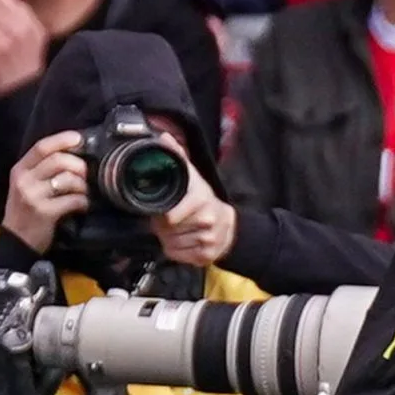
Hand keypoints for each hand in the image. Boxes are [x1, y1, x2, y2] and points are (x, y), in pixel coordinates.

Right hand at [3, 131, 88, 253]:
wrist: (16, 240)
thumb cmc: (27, 210)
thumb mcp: (27, 184)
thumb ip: (43, 169)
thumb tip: (75, 153)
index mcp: (20, 169)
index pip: (41, 147)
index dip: (63, 139)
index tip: (80, 139)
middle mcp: (24, 180)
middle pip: (59, 160)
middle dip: (79, 165)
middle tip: (86, 175)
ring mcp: (33, 196)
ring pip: (68, 179)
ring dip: (83, 186)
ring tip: (83, 193)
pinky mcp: (45, 212)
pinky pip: (74, 200)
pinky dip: (83, 202)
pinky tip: (82, 206)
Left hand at [151, 141, 235, 265]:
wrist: (229, 227)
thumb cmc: (205, 202)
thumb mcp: (194, 179)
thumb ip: (178, 158)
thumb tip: (164, 138)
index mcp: (201, 199)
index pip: (171, 214)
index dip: (165, 214)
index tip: (166, 212)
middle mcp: (207, 219)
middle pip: (168, 229)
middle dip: (164, 226)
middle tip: (170, 220)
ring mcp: (208, 239)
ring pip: (171, 243)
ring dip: (169, 238)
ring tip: (178, 229)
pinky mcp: (206, 255)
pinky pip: (178, 255)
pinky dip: (177, 251)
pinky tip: (185, 241)